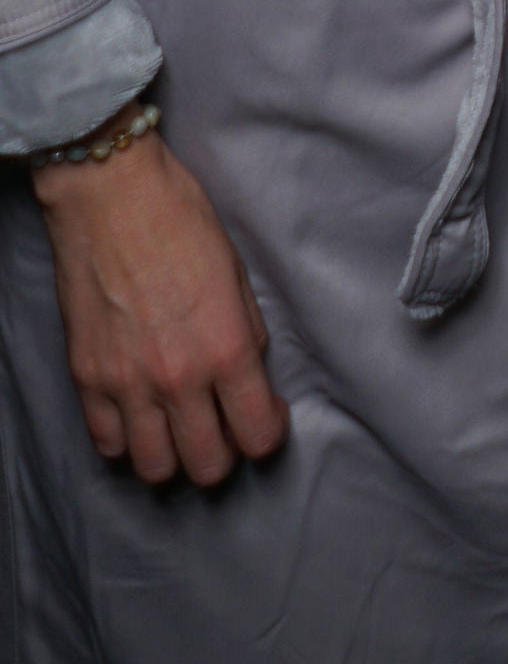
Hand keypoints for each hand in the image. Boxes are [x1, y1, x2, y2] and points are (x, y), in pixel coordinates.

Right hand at [32, 134, 289, 486]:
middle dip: (224, 453)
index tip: (263, 416)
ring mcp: (126, 384)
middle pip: (207, 466)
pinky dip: (125, 439)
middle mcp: (178, 378)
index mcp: (227, 348)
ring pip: (155, 469)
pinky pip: (107, 443)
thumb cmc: (181, 219)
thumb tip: (249, 374)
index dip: (266, 433)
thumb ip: (245, 332)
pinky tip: (137, 414)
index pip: (257, 436)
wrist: (110, 194)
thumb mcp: (237, 273)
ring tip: (178, 427)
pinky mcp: (86, 379)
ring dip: (173, 456)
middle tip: (223, 425)